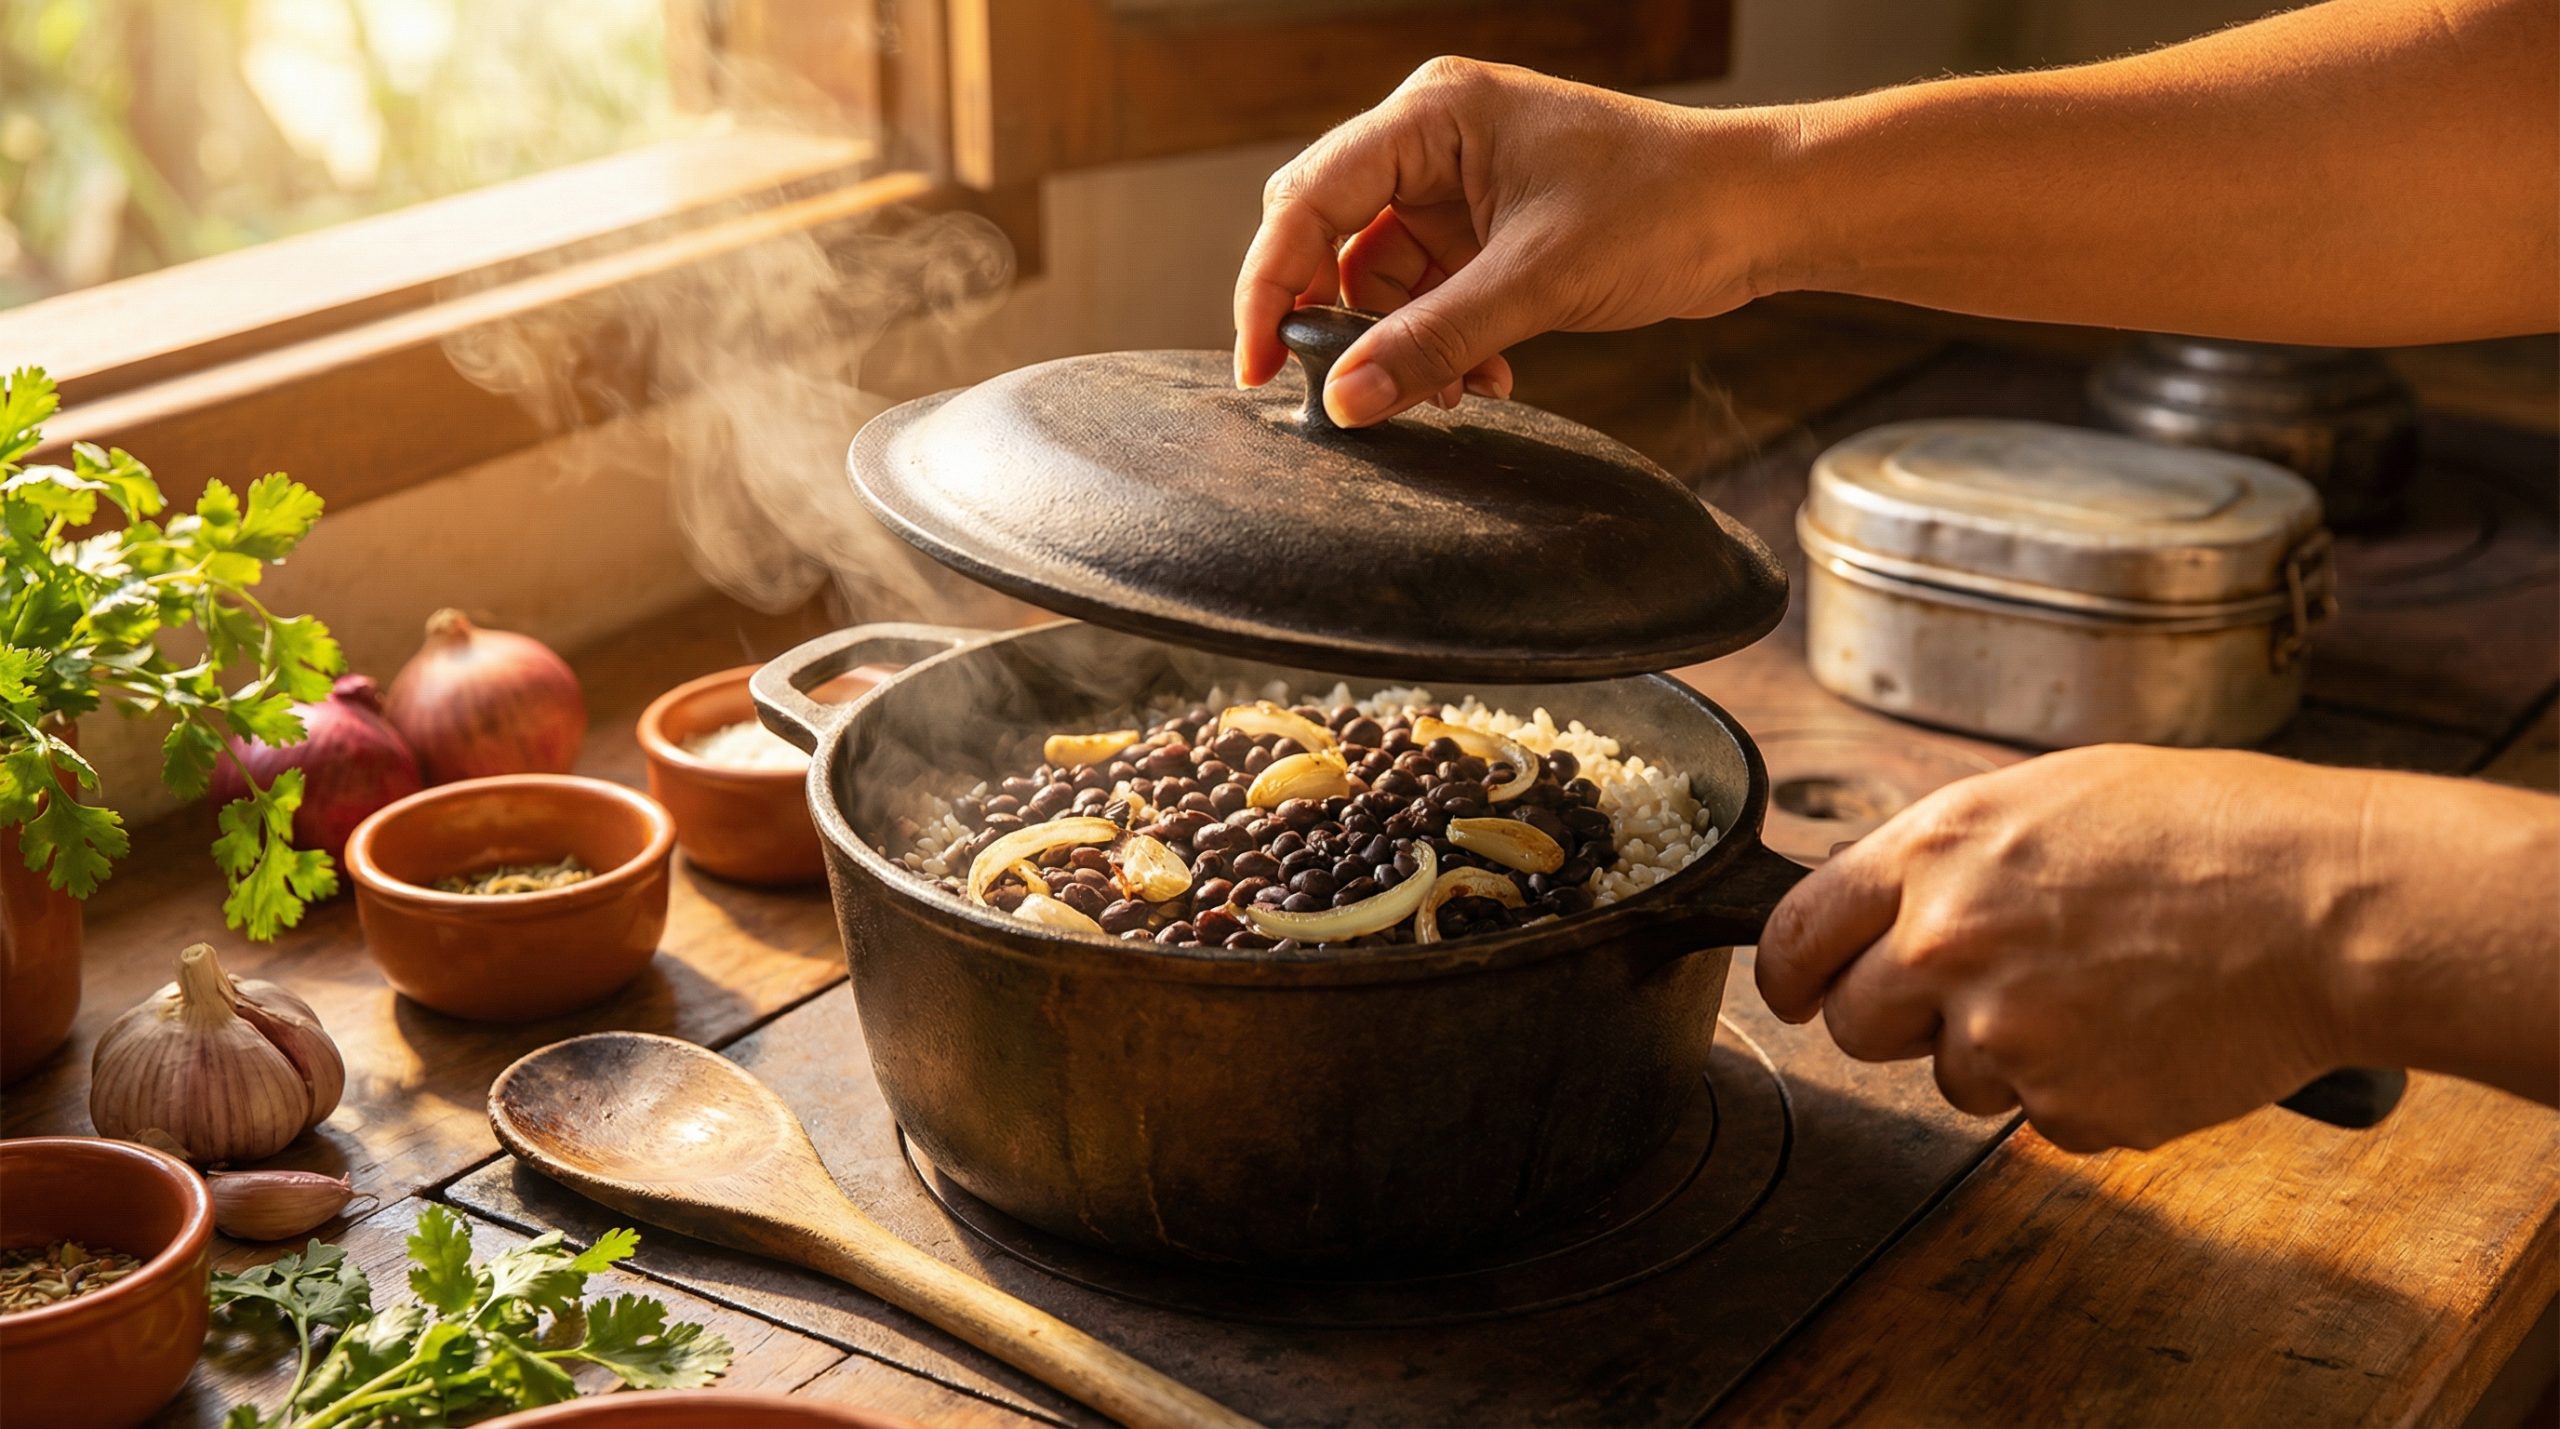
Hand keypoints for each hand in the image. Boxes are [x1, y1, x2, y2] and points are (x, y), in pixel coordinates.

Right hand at [1233, 58, 1789, 426]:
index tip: (1258, 365)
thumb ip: (1430, 344)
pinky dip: (1441, 343)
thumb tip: (1344, 401)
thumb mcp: (1535, 284)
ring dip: (1403, 344)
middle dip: (1336, 321)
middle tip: (1342, 390)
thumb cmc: (1663, 207)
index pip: (1309, 197)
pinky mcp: (1485, 231)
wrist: (1757, 214)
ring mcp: (1458, 188)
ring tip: (1457, 387)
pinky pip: (1426, 296)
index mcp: (1432, 114)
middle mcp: (1432, 142)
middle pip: (1329, 235)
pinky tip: (1484, 375)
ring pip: (1377, 279)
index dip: (1270, 283)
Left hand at [1755, 746, 2380, 1151]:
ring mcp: (2007, 1035)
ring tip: (2097, 991)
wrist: (2327, 907)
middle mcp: (1949, 945)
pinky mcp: (2071, 1108)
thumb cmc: (2209, 832)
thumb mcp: (2047, 796)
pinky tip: (2140, 1031)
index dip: (1791, 972)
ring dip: (2002, 1054)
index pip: (1793, 936)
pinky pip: (2039, 1118)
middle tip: (1975, 993)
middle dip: (1897, 1019)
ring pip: (1951, 1079)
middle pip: (1852, 1026)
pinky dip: (2080, 1089)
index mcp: (1935, 854)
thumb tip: (1885, 901)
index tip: (1800, 988)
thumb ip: (1948, 856)